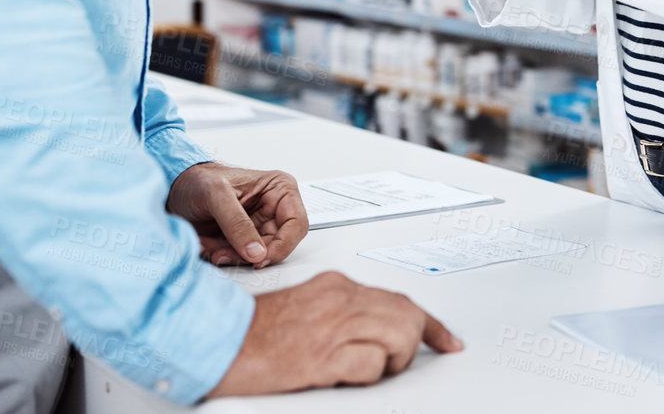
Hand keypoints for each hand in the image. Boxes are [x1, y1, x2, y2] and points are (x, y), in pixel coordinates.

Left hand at [166, 163, 307, 269]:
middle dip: (250, 253)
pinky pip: (240, 258)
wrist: (174, 189)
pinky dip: (223, 256)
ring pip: (258, 255)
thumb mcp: (217, 195)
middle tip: (225, 254)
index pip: (296, 224)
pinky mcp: (242, 240)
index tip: (260, 258)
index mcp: (279, 190)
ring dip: (232, 256)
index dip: (282, 245)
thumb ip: (237, 223)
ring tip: (210, 248)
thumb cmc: (198, 180)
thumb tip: (257, 252)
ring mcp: (258, 226)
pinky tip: (207, 246)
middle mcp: (273, 209)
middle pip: (278, 244)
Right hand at [208, 270, 461, 395]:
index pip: (399, 300)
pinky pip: (372, 365)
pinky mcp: (322, 355)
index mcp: (335, 286)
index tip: (447, 340)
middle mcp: (339, 298)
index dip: (430, 324)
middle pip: (407, 315)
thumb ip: (341, 313)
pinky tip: (346, 377)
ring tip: (367, 371)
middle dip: (413, 344)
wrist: (216, 342)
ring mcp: (332, 325)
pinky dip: (368, 376)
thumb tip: (375, 333)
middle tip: (394, 364)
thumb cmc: (255, 332)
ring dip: (393, 361)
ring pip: (399, 336)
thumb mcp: (306, 308)